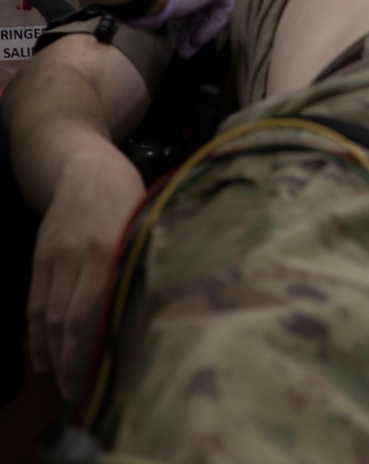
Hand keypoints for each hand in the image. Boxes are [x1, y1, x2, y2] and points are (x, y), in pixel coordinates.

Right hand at [28, 148, 143, 397]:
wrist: (83, 165)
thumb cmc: (126, 195)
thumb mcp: (142, 222)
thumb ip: (138, 263)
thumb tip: (146, 310)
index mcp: (111, 248)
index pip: (96, 308)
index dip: (94, 346)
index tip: (101, 375)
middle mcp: (79, 255)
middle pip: (69, 319)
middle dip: (71, 361)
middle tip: (79, 392)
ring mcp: (56, 256)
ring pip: (48, 315)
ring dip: (51, 355)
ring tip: (60, 384)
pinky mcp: (40, 256)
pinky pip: (34, 302)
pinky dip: (35, 334)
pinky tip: (40, 356)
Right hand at [130, 0, 232, 57]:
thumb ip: (155, 4)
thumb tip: (155, 19)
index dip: (185, 15)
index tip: (179, 34)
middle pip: (200, 0)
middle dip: (191, 28)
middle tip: (183, 48)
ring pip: (210, 7)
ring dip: (198, 32)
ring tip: (186, 51)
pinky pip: (220, 10)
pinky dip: (208, 28)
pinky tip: (194, 41)